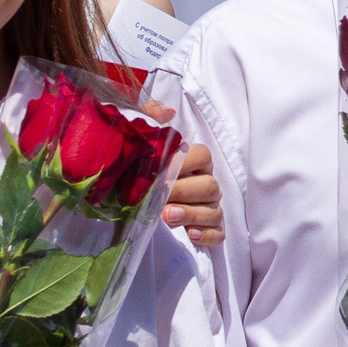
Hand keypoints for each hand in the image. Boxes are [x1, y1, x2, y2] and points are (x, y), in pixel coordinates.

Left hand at [140, 109, 223, 250]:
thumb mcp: (140, 141)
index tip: (163, 172)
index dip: (187, 163)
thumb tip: (166, 111)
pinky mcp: (208, 231)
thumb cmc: (140, 171)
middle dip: (185, 193)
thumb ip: (149, 118)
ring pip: (214, 211)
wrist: (129, 203)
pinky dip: (206, 235)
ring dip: (192, 215)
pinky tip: (189, 234)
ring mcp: (209, 208)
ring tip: (168, 217)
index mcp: (194, 162)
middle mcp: (206, 184)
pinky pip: (218, 234)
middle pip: (209, 186)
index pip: (203, 156)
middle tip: (162, 199)